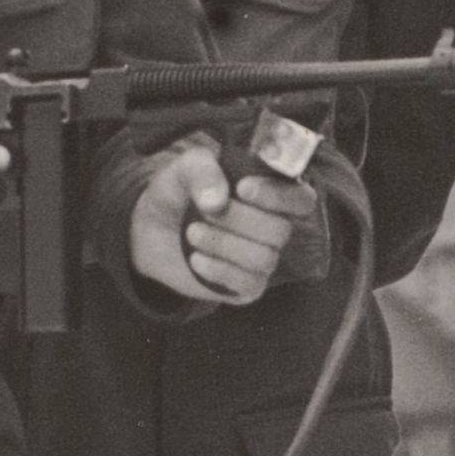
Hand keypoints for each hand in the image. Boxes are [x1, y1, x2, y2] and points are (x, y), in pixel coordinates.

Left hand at [130, 137, 305, 304]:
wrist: (151, 230)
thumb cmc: (179, 192)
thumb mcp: (184, 168)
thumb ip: (202, 171)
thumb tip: (217, 201)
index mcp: (271, 193)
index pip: (303, 200)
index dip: (278, 196)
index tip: (242, 188)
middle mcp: (275, 227)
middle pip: (281, 231)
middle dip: (237, 220)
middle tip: (203, 212)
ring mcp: (264, 259)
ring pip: (264, 259)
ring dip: (223, 244)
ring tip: (191, 232)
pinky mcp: (248, 287)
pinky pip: (249, 284)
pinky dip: (218, 270)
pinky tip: (195, 258)